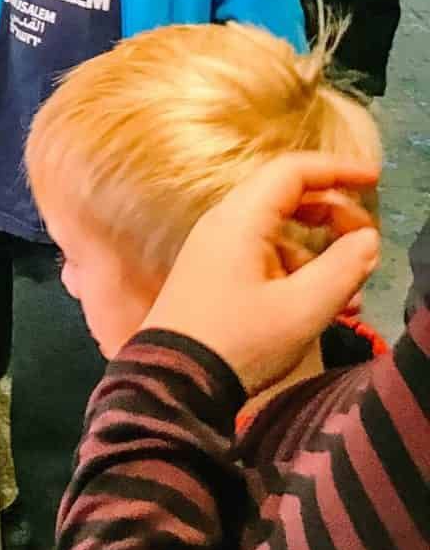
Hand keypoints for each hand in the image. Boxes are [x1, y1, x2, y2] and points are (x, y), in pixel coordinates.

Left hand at [142, 152, 379, 395]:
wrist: (175, 379)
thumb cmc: (241, 340)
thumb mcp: (302, 309)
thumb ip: (342, 269)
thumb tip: (368, 238)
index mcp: (241, 218)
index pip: (293, 171)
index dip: (337, 169)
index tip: (375, 180)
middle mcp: (224, 222)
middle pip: (285, 196)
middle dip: (333, 213)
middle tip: (367, 241)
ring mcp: (215, 247)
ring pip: (277, 230)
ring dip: (318, 251)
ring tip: (353, 290)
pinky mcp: (214, 272)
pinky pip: (263, 254)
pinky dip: (296, 269)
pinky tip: (322, 305)